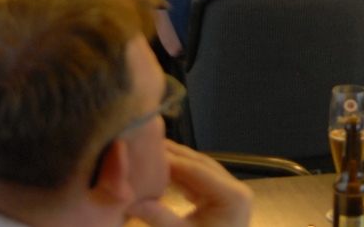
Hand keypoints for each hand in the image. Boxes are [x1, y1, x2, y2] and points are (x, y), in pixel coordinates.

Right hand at [129, 141, 251, 226]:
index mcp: (233, 196)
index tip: (144, 150)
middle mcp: (234, 188)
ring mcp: (229, 193)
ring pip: (198, 170)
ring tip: (147, 153)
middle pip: (199, 165)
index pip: (197, 170)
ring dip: (174, 163)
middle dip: (171, 156)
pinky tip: (160, 170)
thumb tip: (129, 201)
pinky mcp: (220, 199)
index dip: (170, 160)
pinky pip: (198, 181)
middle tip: (143, 144)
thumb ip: (159, 218)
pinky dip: (179, 176)